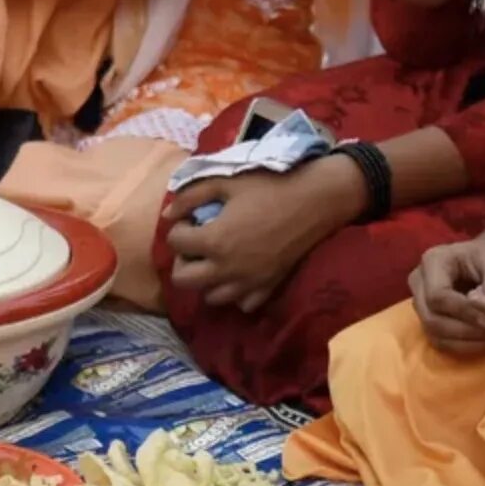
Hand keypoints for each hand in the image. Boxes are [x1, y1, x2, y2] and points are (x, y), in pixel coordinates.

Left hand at [161, 160, 360, 313]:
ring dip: (206, 280)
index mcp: (214, 240)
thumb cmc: (270, 185)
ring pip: (211, 297)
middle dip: (182, 261)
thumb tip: (168, 213)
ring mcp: (249, 282)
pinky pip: (242, 304)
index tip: (190, 218)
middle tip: (196, 243)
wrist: (316, 200)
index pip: (175, 243)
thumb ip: (192, 196)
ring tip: (216, 259)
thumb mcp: (226, 182)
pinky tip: (239, 272)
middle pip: (183, 280)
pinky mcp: (269, 287)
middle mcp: (227, 269)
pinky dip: (235, 292)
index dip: (178, 228)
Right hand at [405, 231, 484, 352]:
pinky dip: (465, 346)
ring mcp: (421, 303)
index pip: (437, 295)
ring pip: (434, 333)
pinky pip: (441, 341)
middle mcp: (419, 282)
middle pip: (431, 317)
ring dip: (467, 342)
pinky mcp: (430, 319)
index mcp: (432, 261)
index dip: (463, 312)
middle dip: (466, 330)